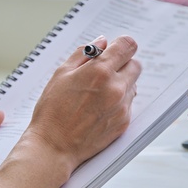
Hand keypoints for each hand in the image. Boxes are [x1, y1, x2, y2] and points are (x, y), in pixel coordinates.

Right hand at [21, 35, 141, 173]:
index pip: (127, 46)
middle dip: (122, 64)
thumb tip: (102, 41)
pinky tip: (98, 108)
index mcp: (100, 71)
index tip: (116, 48)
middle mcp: (116, 88)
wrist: (54, 146)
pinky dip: (118, 101)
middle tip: (104, 71)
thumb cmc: (53, 110)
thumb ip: (84, 54)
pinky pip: (128, 103)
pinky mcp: (124, 122)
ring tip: (97, 94)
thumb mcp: (61, 74)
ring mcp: (122, 106)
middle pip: (135, 64)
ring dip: (120, 83)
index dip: (121, 44)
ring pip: (132, 85)